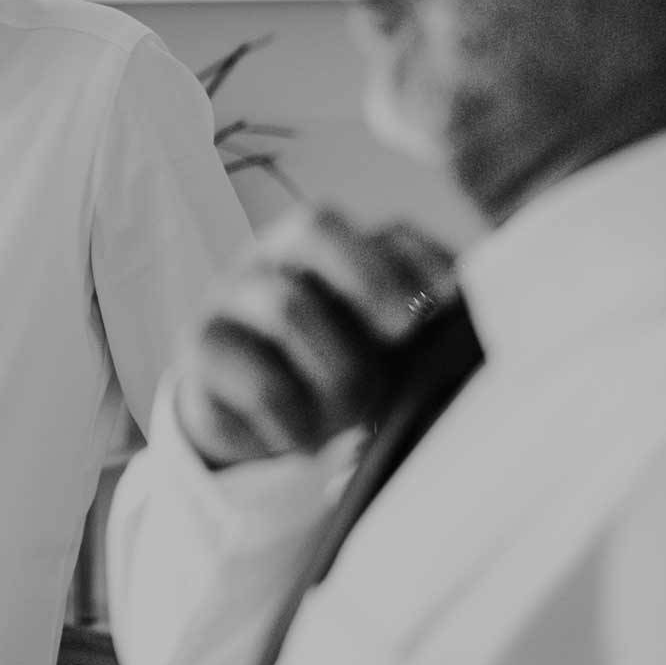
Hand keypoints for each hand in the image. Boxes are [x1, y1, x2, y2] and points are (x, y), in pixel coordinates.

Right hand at [174, 207, 456, 469]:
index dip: (422, 260)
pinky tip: (300, 438)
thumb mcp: (374, 349)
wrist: (245, 420)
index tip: (449, 301)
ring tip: (344, 415)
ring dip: (334, 370)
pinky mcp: (200, 348)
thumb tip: (465, 334)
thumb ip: (413, 327)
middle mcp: (274, 256)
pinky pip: (257, 379)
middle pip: (316, 226)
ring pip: (289, 306)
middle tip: (401, 331)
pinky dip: (293, 420)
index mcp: (332, 249)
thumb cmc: (327, 371)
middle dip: (370, 277)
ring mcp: (230, 296)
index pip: (385, 231)